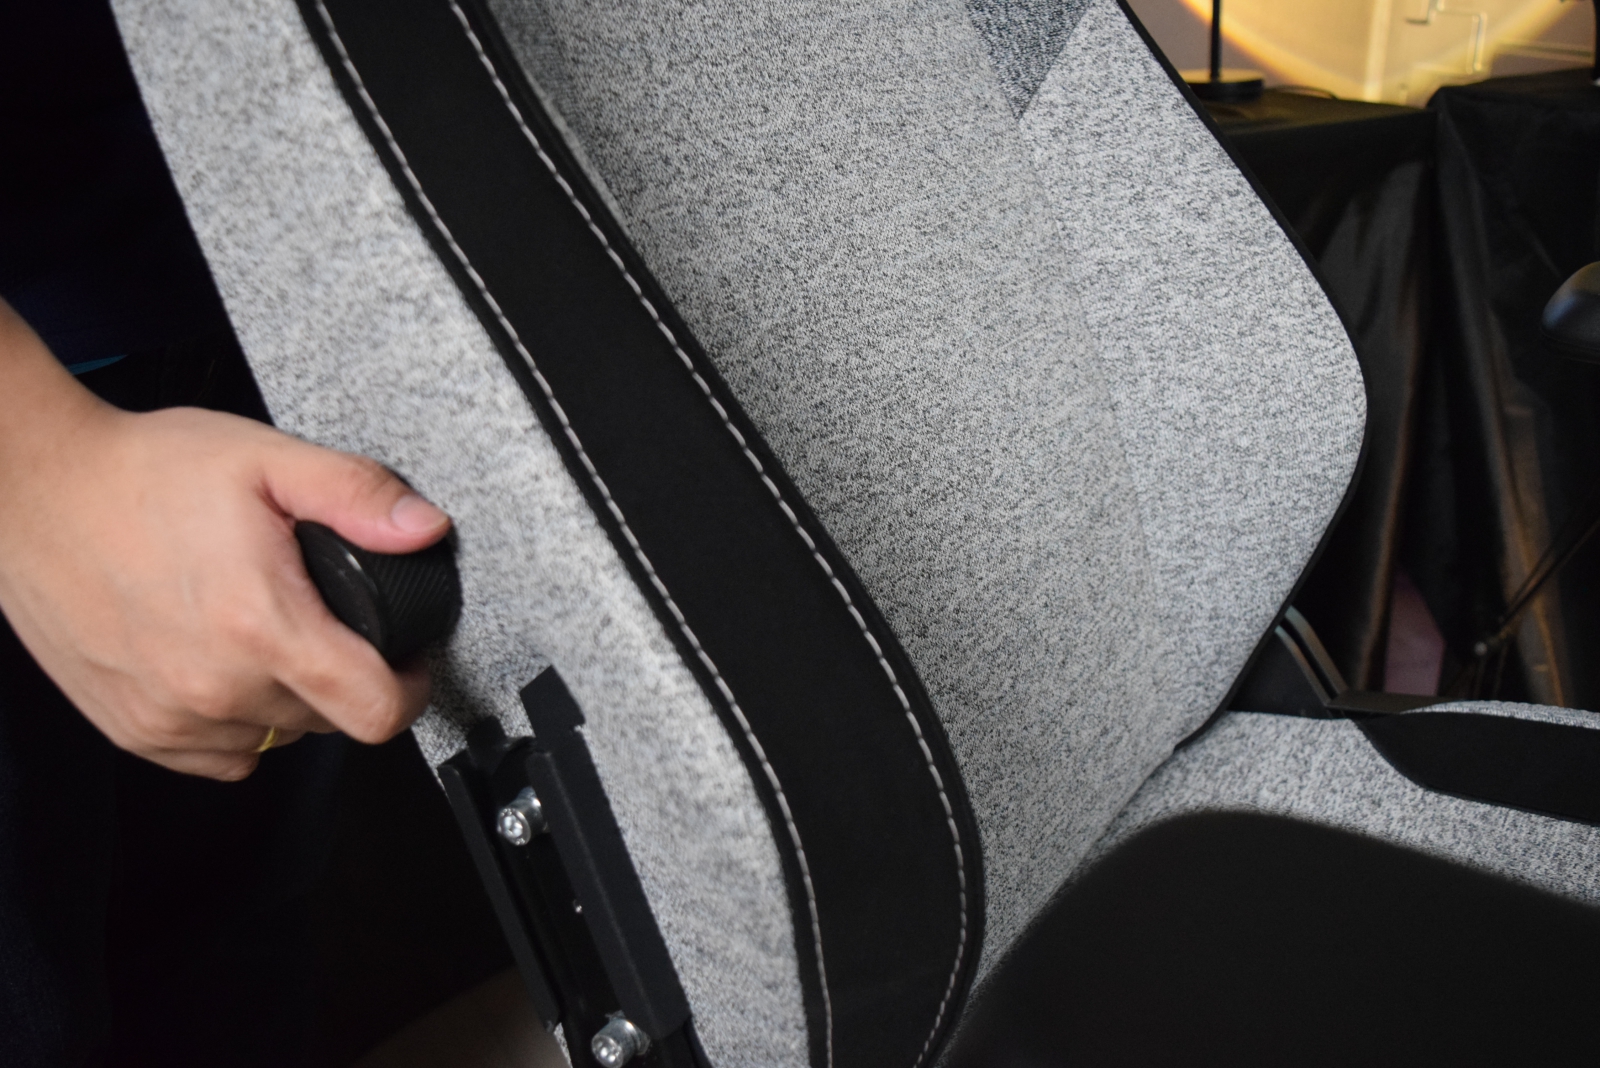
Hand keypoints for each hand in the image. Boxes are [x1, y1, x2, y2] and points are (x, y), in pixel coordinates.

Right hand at [0, 300, 450, 779]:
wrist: (33, 490)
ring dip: (291, 698)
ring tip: (266, 630)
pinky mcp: (133, 729)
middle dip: (346, 675)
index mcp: (259, 626)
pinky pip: (222, 755)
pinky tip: (225, 662)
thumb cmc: (140, 474)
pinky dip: (238, 720)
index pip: (376, 711)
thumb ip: (358, 495)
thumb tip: (425, 528)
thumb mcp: (268, 460)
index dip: (412, 686)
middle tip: (325, 617)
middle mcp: (215, 687)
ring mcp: (170, 717)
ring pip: (278, 737)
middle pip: (330, 720)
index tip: (409, 659)